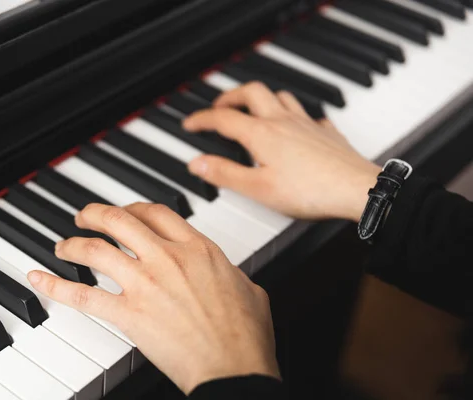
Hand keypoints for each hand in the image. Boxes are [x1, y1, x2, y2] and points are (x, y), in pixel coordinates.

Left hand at [27, 203, 279, 393]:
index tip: (125, 212)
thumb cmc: (246, 336)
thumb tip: (229, 273)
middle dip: (96, 214)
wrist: (235, 369)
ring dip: (74, 244)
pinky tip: (39, 278)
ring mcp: (146, 284)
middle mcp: (168, 258)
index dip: (134, 208)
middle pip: (121, 220)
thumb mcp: (250, 290)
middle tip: (84, 216)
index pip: (157, 213)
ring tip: (62, 245)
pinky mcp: (129, 315)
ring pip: (97, 250)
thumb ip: (232, 273)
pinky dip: (55, 286)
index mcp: (198, 249)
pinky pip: (83, 296)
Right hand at [183, 82, 380, 221]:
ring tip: (253, 109)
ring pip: (281, 96)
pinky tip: (296, 126)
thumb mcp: (257, 188)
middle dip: (231, 96)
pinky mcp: (325, 132)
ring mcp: (306, 123)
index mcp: (262, 134)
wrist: (356, 189)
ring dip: (262, 98)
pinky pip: (307, 114)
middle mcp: (283, 121)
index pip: (223, 118)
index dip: (202, 119)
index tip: (190, 123)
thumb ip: (225, 173)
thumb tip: (197, 163)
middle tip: (219, 106)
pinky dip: (294, 115)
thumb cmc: (309, 191)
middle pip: (252, 92)